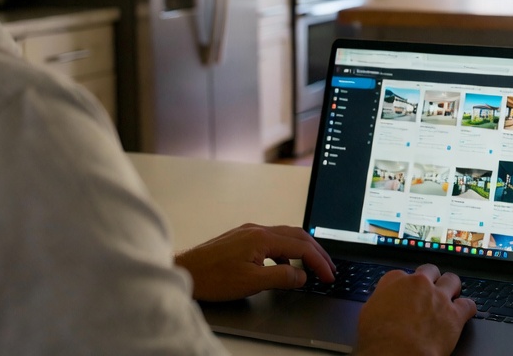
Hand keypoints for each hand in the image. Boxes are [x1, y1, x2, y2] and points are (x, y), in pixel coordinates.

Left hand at [174, 223, 334, 301]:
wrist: (183, 272)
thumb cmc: (211, 278)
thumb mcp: (251, 282)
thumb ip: (281, 278)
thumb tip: (302, 276)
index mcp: (262, 238)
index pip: (301, 246)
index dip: (319, 262)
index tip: (328, 275)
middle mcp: (257, 230)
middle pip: (297, 236)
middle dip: (316, 252)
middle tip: (328, 268)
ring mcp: (248, 232)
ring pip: (285, 236)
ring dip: (301, 251)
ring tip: (311, 268)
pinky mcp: (241, 239)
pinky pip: (272, 241)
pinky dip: (285, 253)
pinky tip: (283, 268)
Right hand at [355, 264, 475, 355]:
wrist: (397, 353)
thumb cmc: (379, 338)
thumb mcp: (368, 313)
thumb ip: (380, 300)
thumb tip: (383, 302)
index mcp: (395, 281)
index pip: (401, 274)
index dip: (405, 285)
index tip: (406, 292)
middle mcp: (419, 284)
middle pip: (429, 271)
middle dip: (430, 279)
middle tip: (429, 289)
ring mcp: (439, 297)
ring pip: (452, 280)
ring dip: (451, 287)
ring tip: (450, 294)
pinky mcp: (455, 314)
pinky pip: (468, 304)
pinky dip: (467, 307)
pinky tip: (465, 311)